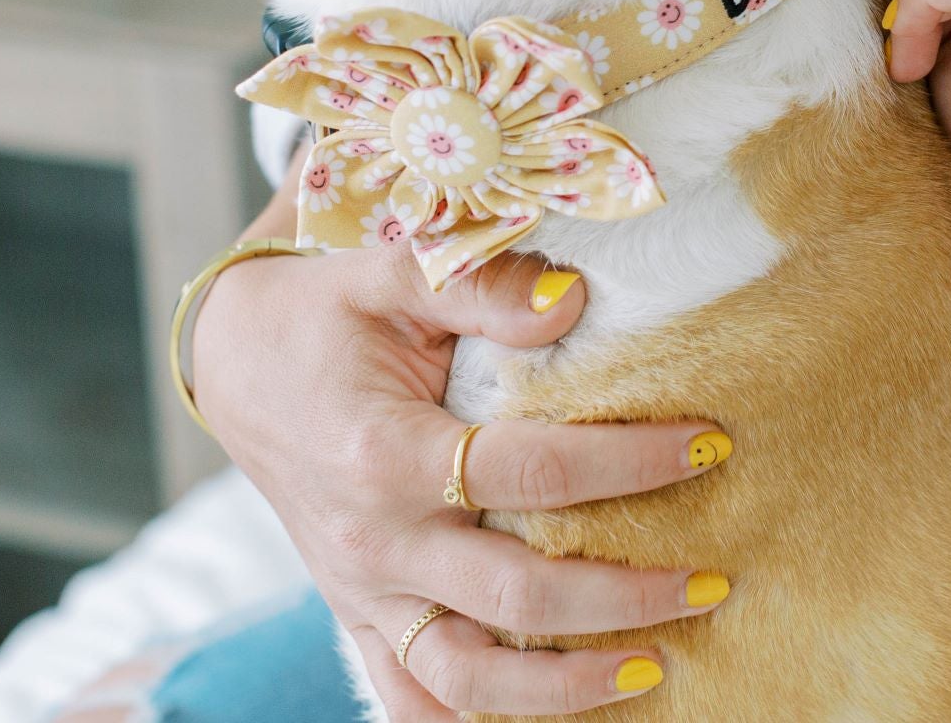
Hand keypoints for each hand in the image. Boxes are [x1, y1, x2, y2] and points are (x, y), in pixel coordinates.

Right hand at [192, 191, 732, 718]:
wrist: (237, 360)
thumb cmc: (329, 311)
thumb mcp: (394, 271)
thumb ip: (481, 285)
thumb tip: (573, 303)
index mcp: (386, 452)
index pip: (533, 472)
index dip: (630, 463)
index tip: (710, 444)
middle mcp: (375, 539)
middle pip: (517, 597)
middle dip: (626, 597)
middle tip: (713, 581)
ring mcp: (363, 591)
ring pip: (466, 677)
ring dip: (566, 690)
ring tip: (657, 670)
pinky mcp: (357, 616)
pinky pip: (410, 700)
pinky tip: (555, 719)